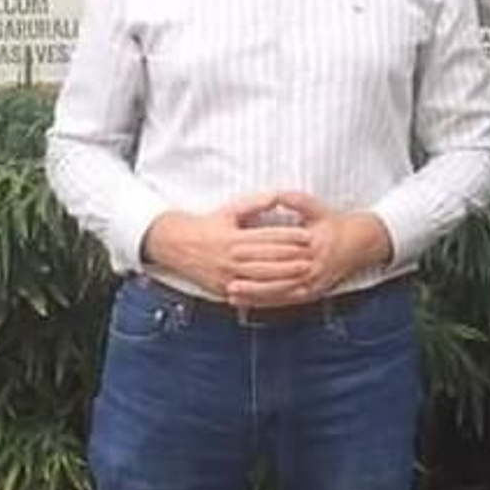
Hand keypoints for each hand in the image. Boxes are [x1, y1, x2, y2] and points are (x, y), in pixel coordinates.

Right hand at [141, 192, 312, 298]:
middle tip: (313, 256)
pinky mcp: (224, 290)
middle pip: (267, 260)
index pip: (267, 237)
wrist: (175, 245)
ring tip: (305, 274)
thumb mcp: (229, 211)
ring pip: (261, 279)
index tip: (308, 235)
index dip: (290, 237)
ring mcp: (227, 276)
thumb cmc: (207, 225)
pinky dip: (269, 293)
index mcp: (233, 238)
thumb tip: (277, 196)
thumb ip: (255, 204)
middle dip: (292, 259)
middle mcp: (230, 259)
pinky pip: (251, 294)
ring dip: (285, 277)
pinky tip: (285, 292)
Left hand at [224, 191, 391, 307]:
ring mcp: (313, 283)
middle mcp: (313, 266)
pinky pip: (287, 300)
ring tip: (232, 293)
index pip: (280, 251)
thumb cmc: (336, 224)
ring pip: (280, 292)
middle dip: (251, 279)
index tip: (234, 252)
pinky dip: (267, 302)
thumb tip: (278, 193)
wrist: (361, 244)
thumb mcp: (318, 208)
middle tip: (226, 280)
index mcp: (312, 244)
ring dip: (255, 294)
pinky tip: (250, 303)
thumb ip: (297, 201)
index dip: (255, 252)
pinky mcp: (312, 293)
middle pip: (277, 276)